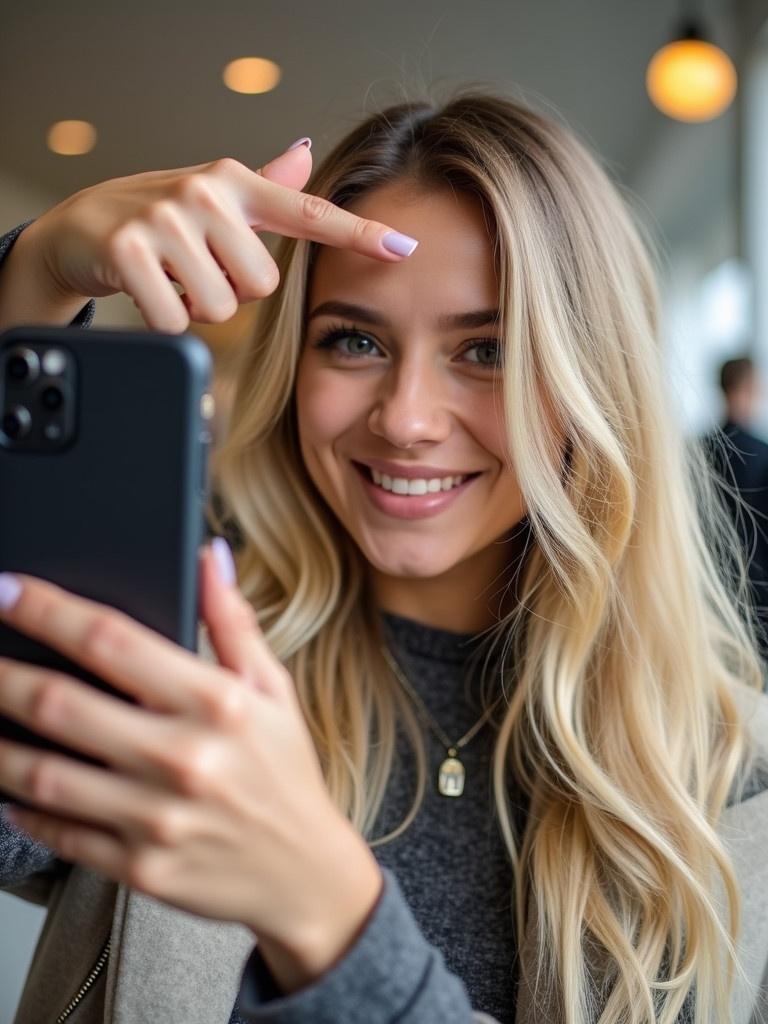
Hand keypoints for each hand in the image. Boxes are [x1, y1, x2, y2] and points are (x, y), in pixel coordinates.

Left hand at [0, 545, 382, 990]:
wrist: (305, 874)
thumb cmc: (286, 772)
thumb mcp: (272, 688)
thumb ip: (232, 620)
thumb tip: (207, 555)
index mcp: (216, 702)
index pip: (112, 639)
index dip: (47, 610)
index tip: (7, 591)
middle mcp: (183, 758)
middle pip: (59, 704)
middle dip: (0, 674)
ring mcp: (157, 818)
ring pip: (42, 774)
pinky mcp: (139, 868)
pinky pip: (60, 832)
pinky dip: (23, 808)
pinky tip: (12, 788)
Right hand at [4, 141, 416, 333]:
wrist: (81, 225)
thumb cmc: (158, 216)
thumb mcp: (213, 198)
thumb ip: (264, 189)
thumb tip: (305, 155)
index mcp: (236, 184)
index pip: (307, 212)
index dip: (358, 233)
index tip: (404, 249)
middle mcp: (205, 192)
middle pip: (260, 284)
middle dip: (231, 291)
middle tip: (199, 270)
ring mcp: (165, 219)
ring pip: (219, 306)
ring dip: (197, 307)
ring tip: (174, 277)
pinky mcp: (129, 250)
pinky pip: (177, 320)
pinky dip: (165, 319)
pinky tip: (149, 291)